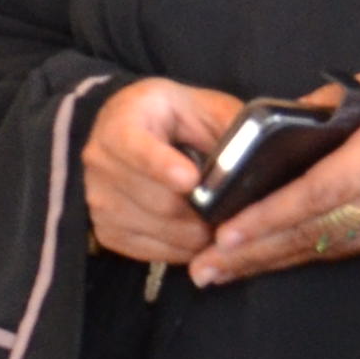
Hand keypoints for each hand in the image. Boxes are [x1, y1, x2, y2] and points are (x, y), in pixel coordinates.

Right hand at [82, 76, 243, 269]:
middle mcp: (99, 162)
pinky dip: (181, 249)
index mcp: (121, 123)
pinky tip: (195, 232)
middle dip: (202, 212)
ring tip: (217, 222)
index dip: (164, 167)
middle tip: (234, 213)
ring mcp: (97, 199)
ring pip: (159, 230)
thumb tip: (262, 156)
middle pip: (159, 201)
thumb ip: (230, 126)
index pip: (137, 149)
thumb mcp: (202, 106)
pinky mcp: (105, 230)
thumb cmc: (173, 118)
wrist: (126, 130)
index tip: (190, 180)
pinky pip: (151, 252)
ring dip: (196, 234)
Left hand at [194, 52, 359, 285]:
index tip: (224, 231)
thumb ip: (348, 97)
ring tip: (229, 271)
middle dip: (255, 253)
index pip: (317, 193)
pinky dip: (318, 253)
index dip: (266, 217)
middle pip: (315, 233)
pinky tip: (284, 257)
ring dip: (279, 259)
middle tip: (204, 270)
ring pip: (334, 247)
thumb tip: (295, 115)